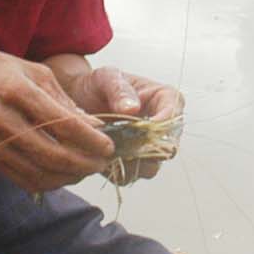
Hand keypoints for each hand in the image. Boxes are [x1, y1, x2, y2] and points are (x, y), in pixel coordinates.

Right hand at [0, 51, 112, 191]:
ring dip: (70, 177)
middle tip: (104, 162)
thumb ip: (63, 99)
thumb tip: (95, 125)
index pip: (63, 124)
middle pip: (53, 154)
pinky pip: (23, 179)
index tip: (109, 146)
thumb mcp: (32, 71)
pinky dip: (48, 182)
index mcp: (17, 91)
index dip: (91, 140)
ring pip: (39, 172)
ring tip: (88, 170)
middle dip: (85, 163)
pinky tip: (64, 175)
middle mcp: (3, 119)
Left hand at [61, 66, 183, 179]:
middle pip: (167, 149)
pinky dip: (116, 170)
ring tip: (106, 148)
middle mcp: (164, 128)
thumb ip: (120, 90)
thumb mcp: (107, 77)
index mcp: (167, 100)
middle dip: (142, 149)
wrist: (79, 98)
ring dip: (128, 162)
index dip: (158, 129)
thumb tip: (132, 110)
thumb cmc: (98, 84)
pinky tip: (101, 156)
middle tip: (118, 142)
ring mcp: (150, 148)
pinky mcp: (133, 164)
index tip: (136, 130)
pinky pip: (131, 176)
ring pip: (150, 168)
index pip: (174, 119)